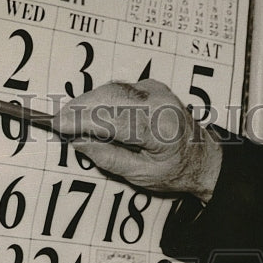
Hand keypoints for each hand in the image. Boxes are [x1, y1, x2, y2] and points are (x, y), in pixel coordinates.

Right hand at [55, 79, 222, 202]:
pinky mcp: (152, 86)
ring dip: (88, 101)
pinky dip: (102, 98)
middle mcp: (160, 103)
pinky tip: (90, 111)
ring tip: (69, 117)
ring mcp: (157, 91)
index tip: (59, 125)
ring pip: (112, 89)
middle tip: (59, 120)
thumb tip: (78, 142)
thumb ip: (109, 158)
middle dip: (80, 107)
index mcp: (159, 128)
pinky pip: (120, 88)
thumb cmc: (175, 171)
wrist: (203, 158)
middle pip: (110, 97)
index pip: (112, 119)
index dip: (82, 120)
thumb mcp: (142, 175)